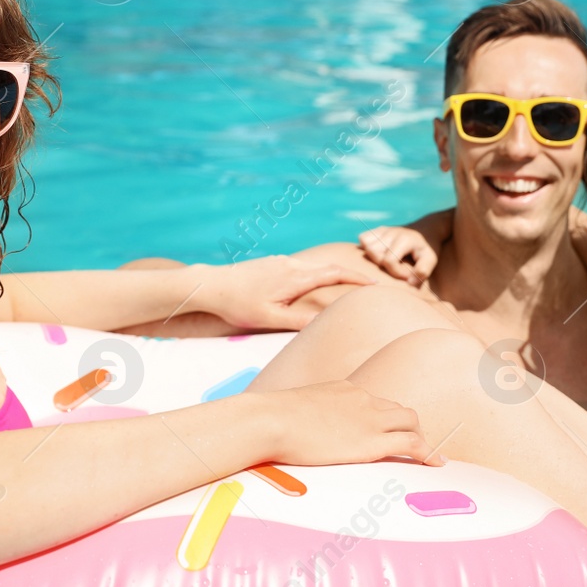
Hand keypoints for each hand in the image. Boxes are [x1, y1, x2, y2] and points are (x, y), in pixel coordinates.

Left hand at [194, 255, 374, 330]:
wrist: (211, 285)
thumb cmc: (239, 305)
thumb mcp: (270, 318)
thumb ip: (299, 321)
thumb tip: (326, 324)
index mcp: (296, 277)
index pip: (335, 273)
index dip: (357, 277)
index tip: (375, 283)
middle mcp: (291, 265)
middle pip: (328, 267)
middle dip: (350, 275)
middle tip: (368, 285)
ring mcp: (281, 262)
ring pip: (313, 267)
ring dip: (331, 274)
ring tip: (344, 286)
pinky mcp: (271, 263)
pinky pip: (300, 267)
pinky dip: (314, 274)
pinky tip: (310, 286)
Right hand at [259, 381, 444, 466]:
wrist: (271, 420)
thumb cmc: (269, 419)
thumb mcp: (290, 410)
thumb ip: (300, 417)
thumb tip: (285, 429)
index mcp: (343, 389)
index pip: (373, 400)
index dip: (384, 417)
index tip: (385, 430)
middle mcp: (362, 398)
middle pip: (398, 409)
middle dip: (407, 426)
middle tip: (410, 446)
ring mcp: (370, 418)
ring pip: (411, 421)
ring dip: (419, 437)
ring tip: (424, 456)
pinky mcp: (373, 441)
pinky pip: (413, 443)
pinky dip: (428, 452)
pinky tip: (436, 463)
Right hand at [357, 226, 436, 285]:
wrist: (426, 230)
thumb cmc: (427, 248)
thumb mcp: (431, 259)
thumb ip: (423, 271)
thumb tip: (409, 282)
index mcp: (404, 239)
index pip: (389, 261)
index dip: (397, 273)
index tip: (407, 275)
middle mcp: (391, 232)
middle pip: (373, 253)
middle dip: (383, 266)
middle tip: (397, 268)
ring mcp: (384, 230)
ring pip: (366, 245)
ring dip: (374, 257)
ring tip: (387, 261)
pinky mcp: (378, 230)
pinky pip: (363, 237)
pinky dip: (367, 247)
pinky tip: (379, 253)